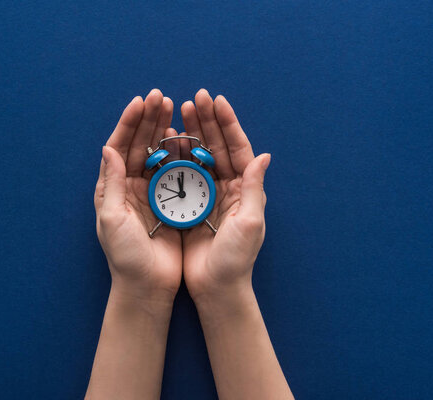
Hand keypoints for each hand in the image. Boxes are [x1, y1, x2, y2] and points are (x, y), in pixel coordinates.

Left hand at [94, 89, 181, 303]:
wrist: (148, 285)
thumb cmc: (125, 256)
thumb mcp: (112, 219)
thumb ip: (111, 183)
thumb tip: (108, 148)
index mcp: (112, 188)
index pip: (118, 147)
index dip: (128, 124)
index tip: (140, 102)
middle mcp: (131, 186)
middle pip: (140, 145)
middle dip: (148, 120)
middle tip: (161, 97)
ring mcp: (152, 193)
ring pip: (159, 153)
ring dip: (165, 130)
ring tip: (174, 107)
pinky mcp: (172, 202)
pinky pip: (176, 171)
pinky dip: (181, 153)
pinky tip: (186, 136)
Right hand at [179, 89, 270, 302]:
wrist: (215, 287)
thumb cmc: (235, 259)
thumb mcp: (250, 223)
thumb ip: (255, 189)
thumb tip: (265, 155)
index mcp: (245, 189)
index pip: (239, 149)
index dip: (228, 124)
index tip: (217, 101)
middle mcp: (228, 187)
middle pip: (218, 146)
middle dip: (207, 121)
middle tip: (195, 97)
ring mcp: (208, 194)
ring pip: (199, 155)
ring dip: (191, 132)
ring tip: (179, 110)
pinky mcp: (190, 204)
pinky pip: (183, 173)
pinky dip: (177, 154)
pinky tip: (168, 138)